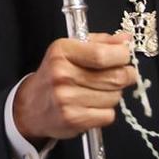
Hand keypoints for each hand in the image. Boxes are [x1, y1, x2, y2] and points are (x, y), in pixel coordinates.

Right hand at [11, 33, 136, 142]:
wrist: (31, 106)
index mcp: (62, 52)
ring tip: (100, 91)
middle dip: (126, 76)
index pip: (103, 54)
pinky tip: (93, 106)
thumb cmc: (55, 75)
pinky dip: (106, 112)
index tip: (125, 56)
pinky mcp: (72, 119)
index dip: (122, 56)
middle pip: (115, 77)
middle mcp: (62, 74)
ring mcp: (66, 99)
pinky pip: (108, 115)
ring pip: (114, 97)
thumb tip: (126, 39)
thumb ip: (101, 42)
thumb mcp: (71, 50)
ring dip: (114, 94)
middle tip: (124, 75)